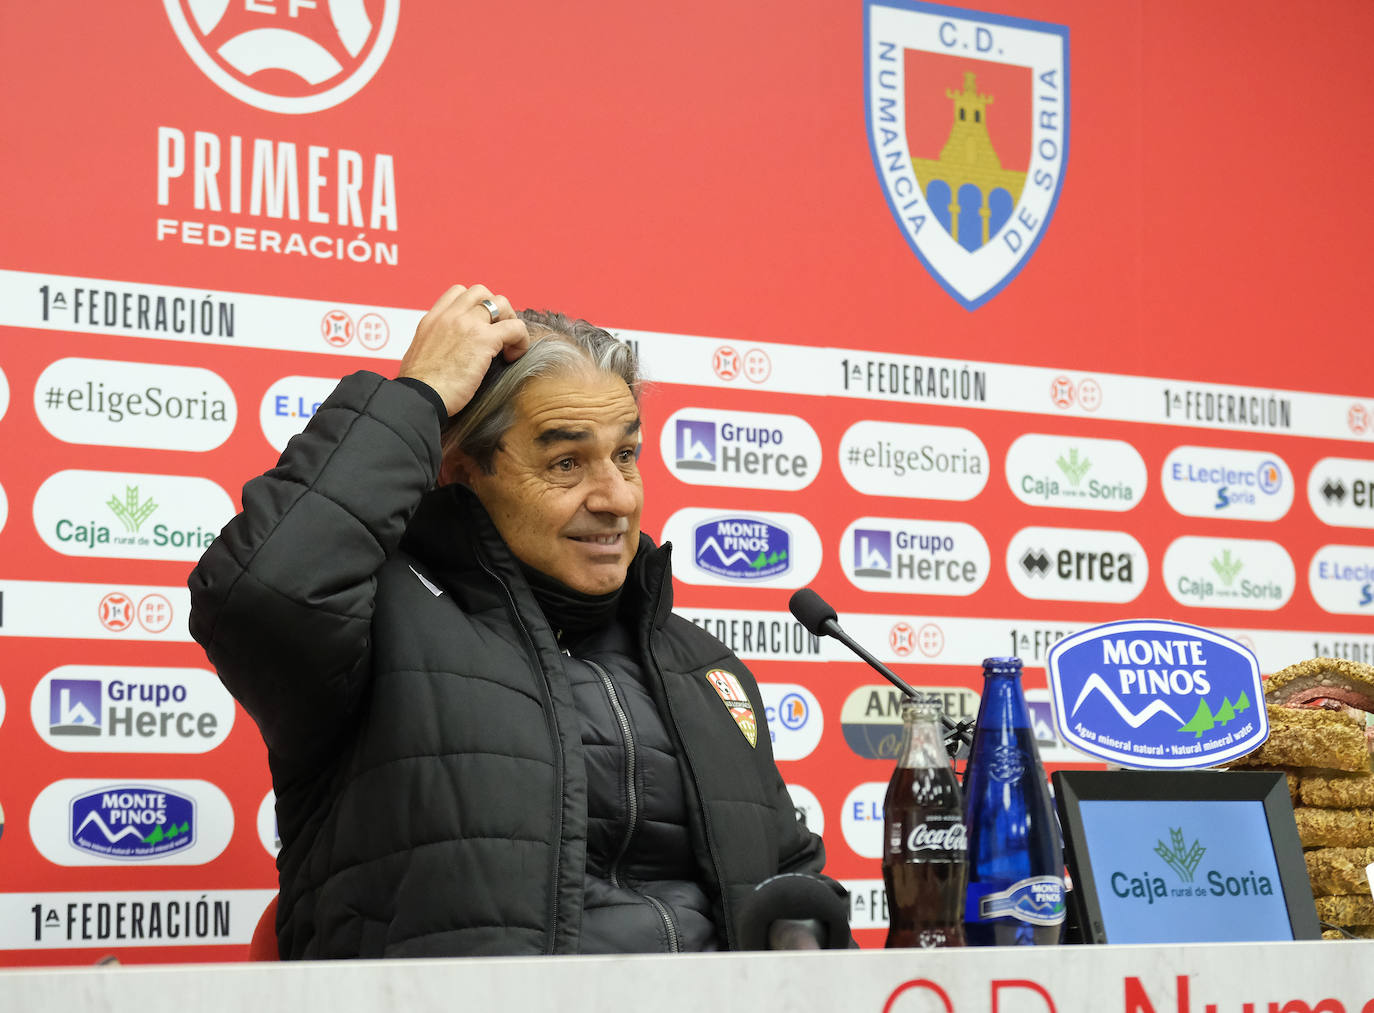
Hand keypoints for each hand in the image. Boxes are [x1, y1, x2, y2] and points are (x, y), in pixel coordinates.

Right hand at [398, 284, 529, 415]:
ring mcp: (467, 324)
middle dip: (494, 309)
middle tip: (497, 333)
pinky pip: (515, 327)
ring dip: (509, 320)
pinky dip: (521, 340)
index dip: (475, 305)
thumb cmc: (418, 389)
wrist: (418, 398)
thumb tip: (447, 353)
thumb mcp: (420, 355)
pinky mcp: (484, 339)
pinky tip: (513, 357)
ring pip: (501, 303)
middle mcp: (449, 316)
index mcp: (433, 319)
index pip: (458, 292)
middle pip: (482, 291)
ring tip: (507, 344)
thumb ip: (435, 345)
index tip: (480, 326)